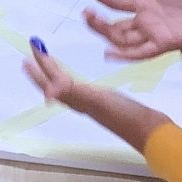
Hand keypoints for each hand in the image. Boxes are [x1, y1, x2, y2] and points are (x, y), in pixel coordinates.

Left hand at [24, 42, 168, 153]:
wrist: (151, 132)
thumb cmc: (125, 115)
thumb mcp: (97, 100)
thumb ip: (73, 92)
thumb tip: (47, 92)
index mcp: (77, 99)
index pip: (53, 80)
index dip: (41, 65)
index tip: (32, 49)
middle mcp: (81, 103)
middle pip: (55, 86)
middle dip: (41, 71)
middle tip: (30, 56)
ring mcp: (93, 105)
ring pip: (66, 88)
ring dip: (55, 75)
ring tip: (49, 65)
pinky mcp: (105, 105)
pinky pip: (81, 89)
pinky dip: (73, 80)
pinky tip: (78, 81)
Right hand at [85, 0, 181, 59]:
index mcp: (147, 5)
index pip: (119, 3)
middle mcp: (146, 21)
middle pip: (116, 25)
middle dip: (99, 21)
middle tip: (85, 14)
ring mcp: (153, 33)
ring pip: (123, 38)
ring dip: (106, 33)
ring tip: (92, 23)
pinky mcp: (163, 43)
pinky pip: (140, 52)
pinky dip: (124, 54)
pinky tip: (109, 53)